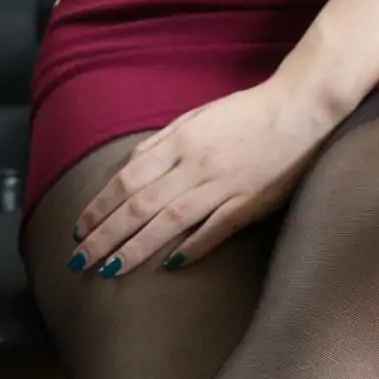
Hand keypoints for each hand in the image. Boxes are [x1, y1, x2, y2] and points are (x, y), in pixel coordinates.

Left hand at [68, 74, 337, 275]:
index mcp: (180, 141)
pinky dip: (192, 247)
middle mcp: (196, 164)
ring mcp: (224, 185)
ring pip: (170, 222)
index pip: (127, 179)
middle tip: (79, 261)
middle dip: (105, 235)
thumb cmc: (246, 112)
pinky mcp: (250, 203)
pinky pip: (216, 229)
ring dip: (136, 248)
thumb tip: (129, 168)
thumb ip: (161, 143)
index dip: (99, 207)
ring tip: (109, 269)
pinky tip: (170, 265)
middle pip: (140, 205)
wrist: (300, 108)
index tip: (78, 230)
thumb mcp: (196, 117)